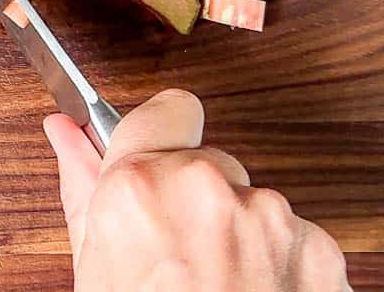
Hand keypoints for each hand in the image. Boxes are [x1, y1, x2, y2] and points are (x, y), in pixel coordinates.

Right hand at [44, 89, 351, 291]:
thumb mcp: (94, 268)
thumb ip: (82, 188)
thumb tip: (64, 135)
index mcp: (140, 186)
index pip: (164, 109)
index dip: (158, 138)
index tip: (152, 160)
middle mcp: (208, 188)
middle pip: (205, 161)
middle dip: (190, 196)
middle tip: (173, 252)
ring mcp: (270, 218)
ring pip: (249, 198)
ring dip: (233, 230)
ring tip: (213, 285)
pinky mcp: (319, 248)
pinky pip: (291, 232)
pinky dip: (274, 259)